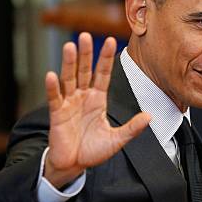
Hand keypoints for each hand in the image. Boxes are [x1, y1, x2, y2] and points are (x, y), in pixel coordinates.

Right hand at [44, 33, 150, 188]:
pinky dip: (52, 87)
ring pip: (69, 79)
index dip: (106, 59)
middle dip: (86, 54)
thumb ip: (132, 128)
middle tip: (86, 35)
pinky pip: (54, 98)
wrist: (74, 165)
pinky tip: (51, 75)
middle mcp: (83, 97)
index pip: (103, 75)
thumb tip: (150, 117)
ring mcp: (69, 104)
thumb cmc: (93, 151)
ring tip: (70, 46)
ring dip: (69, 63)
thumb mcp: (117, 140)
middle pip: (84, 71)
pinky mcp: (57, 114)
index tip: (112, 41)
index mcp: (98, 100)